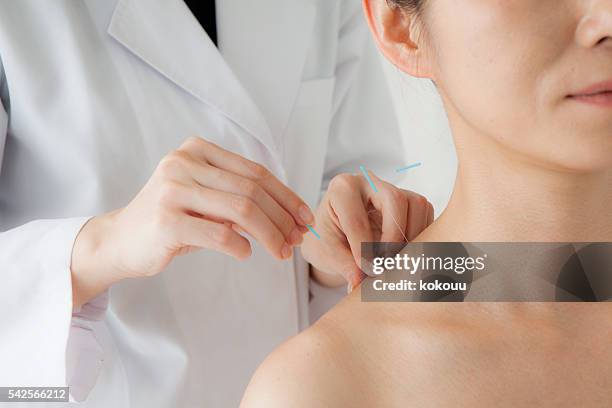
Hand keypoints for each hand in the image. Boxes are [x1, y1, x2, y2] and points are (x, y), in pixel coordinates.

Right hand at [70, 136, 313, 307]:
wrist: (120, 241)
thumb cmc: (171, 220)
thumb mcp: (206, 199)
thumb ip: (240, 198)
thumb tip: (291, 218)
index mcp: (197, 150)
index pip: (255, 172)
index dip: (286, 196)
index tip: (305, 217)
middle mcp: (183, 163)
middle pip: (252, 190)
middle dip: (282, 218)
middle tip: (297, 240)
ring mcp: (172, 190)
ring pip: (241, 210)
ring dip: (270, 235)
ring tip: (282, 252)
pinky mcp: (166, 220)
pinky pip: (219, 234)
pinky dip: (241, 247)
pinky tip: (246, 254)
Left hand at [301, 170, 433, 291]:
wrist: (336, 232)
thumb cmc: (329, 236)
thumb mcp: (327, 251)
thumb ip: (344, 265)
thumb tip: (360, 282)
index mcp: (342, 188)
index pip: (357, 218)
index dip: (363, 248)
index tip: (367, 270)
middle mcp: (369, 182)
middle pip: (395, 200)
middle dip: (394, 237)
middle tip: (386, 263)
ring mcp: (392, 188)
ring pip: (416, 204)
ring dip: (411, 238)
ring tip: (396, 261)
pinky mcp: (409, 200)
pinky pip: (426, 214)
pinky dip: (421, 236)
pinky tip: (406, 253)